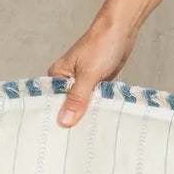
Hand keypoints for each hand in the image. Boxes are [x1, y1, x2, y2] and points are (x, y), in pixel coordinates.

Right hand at [48, 3, 140, 129]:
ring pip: (82, 104)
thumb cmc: (101, 45)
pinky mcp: (97, 84)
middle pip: (67, 106)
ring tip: (85, 139)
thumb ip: (77, 98)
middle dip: (71, 120)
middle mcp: (68, 80)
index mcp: (58, 75)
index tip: (57, 139)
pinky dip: (97, 109)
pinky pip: (94, 101)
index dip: (55, 119)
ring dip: (86, 115)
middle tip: (73, 144)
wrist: (122, 30)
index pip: (51, 102)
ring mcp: (83, 83)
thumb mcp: (88, 75)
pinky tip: (98, 123)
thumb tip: (64, 121)